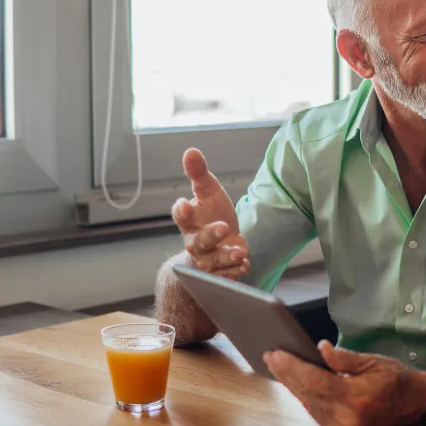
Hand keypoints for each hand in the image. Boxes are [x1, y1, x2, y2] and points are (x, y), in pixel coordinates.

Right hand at [172, 148, 249, 279]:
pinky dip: (235, 271)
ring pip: (213, 261)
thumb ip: (199, 174)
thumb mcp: (208, 191)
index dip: (182, 210)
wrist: (219, 242)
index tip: (186, 203)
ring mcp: (208, 258)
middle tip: (223, 227)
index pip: (181, 215)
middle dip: (210, 235)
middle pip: (197, 242)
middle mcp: (195, 242)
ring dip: (226, 257)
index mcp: (189, 220)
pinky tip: (245, 265)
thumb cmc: (211, 213)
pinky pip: (226, 275)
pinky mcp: (220, 271)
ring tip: (240, 251)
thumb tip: (191, 151)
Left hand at [264, 340, 425, 425]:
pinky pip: (317, 413)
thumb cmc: (397, 380)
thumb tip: (321, 348)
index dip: (291, 366)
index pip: (313, 380)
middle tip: (271, 356)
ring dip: (293, 385)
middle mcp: (346, 417)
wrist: (416, 406)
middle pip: (306, 393)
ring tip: (280, 367)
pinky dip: (306, 397)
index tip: (276, 353)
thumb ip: (344, 358)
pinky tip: (297, 384)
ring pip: (308, 405)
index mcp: (354, 396)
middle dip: (286, 374)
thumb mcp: (374, 362)